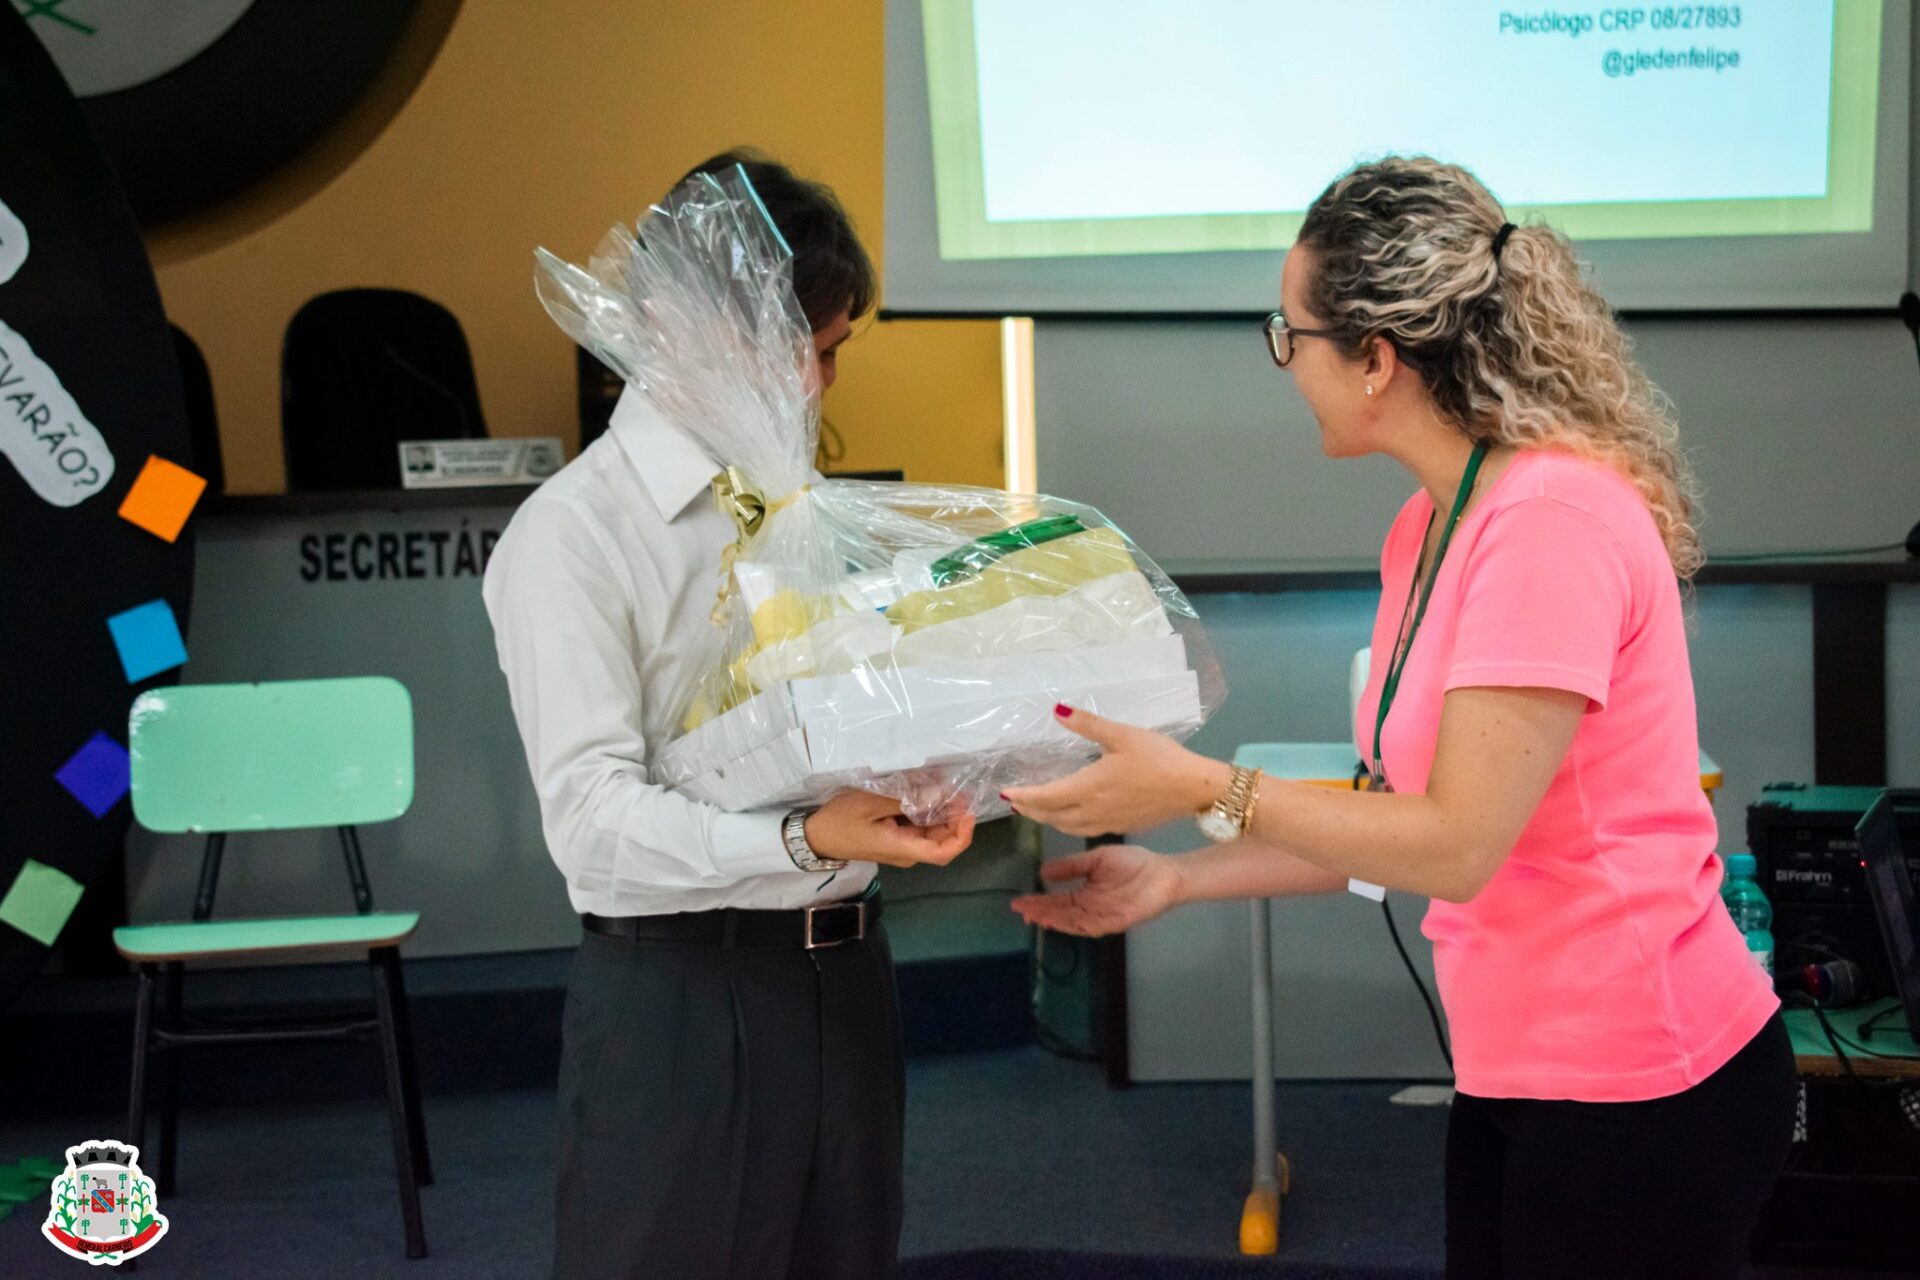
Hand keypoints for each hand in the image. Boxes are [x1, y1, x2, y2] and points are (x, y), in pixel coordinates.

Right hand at [805, 790, 976, 867]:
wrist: (816, 835)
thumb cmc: (841, 819)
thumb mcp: (872, 802)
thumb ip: (907, 799)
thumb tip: (941, 793)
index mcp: (902, 848)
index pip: (944, 852)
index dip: (963, 835)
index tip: (968, 810)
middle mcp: (907, 852)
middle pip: (943, 841)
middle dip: (955, 817)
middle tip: (957, 788)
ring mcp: (902, 846)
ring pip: (933, 833)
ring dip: (942, 812)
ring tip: (943, 785)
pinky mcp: (896, 838)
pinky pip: (920, 827)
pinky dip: (928, 811)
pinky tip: (925, 792)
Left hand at [1001, 705, 1229, 837]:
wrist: (1194, 788)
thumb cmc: (1159, 758)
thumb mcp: (1122, 734)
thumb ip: (1087, 724)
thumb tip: (1056, 710)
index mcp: (1089, 788)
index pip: (1045, 797)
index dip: (1023, 796)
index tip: (1005, 792)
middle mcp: (1093, 811)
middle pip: (1052, 816)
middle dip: (1031, 809)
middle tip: (1016, 801)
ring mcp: (1108, 823)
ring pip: (1067, 827)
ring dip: (1048, 819)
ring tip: (1036, 809)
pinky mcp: (1121, 826)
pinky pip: (1084, 830)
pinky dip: (1068, 824)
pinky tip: (1070, 816)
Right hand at [1011, 844, 1183, 936]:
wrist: (1164, 873)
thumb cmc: (1133, 864)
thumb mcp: (1096, 859)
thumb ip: (1072, 866)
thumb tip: (1044, 871)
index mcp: (1085, 893)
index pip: (1057, 900)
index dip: (1038, 902)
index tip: (1019, 901)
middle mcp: (1090, 909)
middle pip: (1060, 914)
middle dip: (1040, 912)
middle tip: (1020, 911)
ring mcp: (1102, 918)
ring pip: (1071, 922)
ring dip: (1053, 920)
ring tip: (1034, 915)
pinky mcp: (1115, 923)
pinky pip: (1091, 927)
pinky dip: (1074, 925)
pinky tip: (1060, 921)